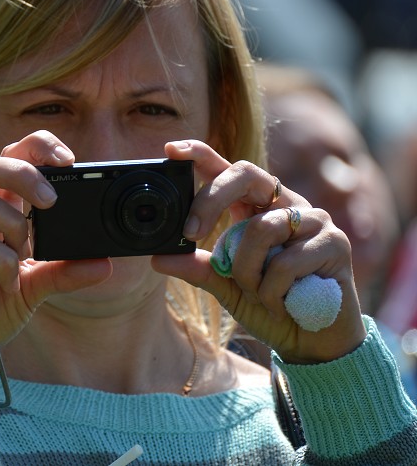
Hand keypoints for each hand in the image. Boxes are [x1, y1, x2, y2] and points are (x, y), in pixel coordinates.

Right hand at [0, 130, 111, 363]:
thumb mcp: (36, 289)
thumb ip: (65, 273)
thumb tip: (104, 264)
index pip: (9, 157)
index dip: (35, 148)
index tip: (68, 160)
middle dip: (21, 172)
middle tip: (50, 200)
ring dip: (10, 220)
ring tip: (26, 250)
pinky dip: (1, 260)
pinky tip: (11, 281)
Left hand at [152, 140, 366, 363]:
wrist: (312, 344)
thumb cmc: (270, 306)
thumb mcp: (225, 286)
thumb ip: (198, 268)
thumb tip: (158, 257)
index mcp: (256, 208)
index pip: (229, 170)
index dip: (202, 154)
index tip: (172, 149)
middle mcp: (285, 204)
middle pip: (245, 174)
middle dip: (210, 200)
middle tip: (190, 232)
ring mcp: (313, 220)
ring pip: (260, 228)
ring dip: (246, 270)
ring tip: (257, 293)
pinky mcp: (335, 243)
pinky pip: (285, 262)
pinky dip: (272, 290)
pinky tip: (283, 303)